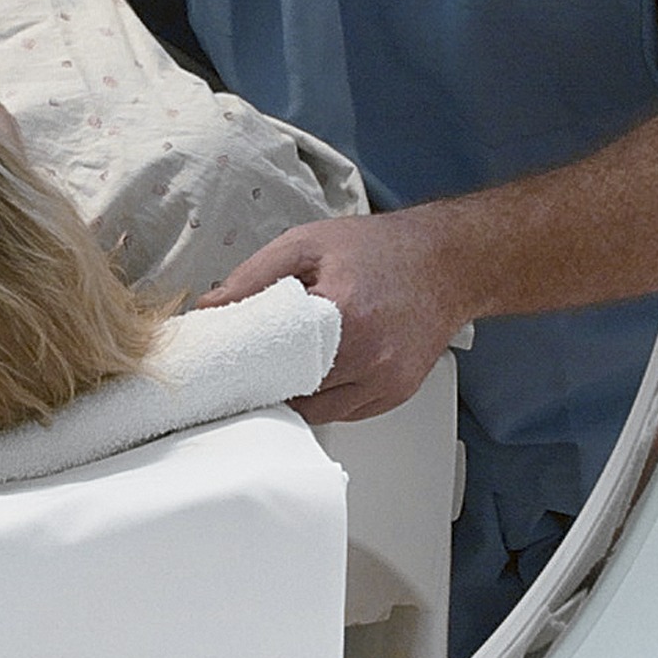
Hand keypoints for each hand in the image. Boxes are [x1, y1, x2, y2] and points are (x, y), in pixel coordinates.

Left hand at [200, 208, 471, 425]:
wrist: (447, 263)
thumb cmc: (380, 249)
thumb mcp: (307, 244)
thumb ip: (254, 276)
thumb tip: (210, 307)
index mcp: (343, 314)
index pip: (273, 360)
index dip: (244, 365)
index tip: (224, 362)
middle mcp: (370, 357)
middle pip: (293, 393)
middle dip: (267, 382)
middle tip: (250, 363)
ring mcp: (385, 382)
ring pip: (317, 412)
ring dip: (296, 394)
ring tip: (286, 364)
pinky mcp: (395, 395)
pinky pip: (344, 413)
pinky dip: (325, 398)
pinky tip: (320, 369)